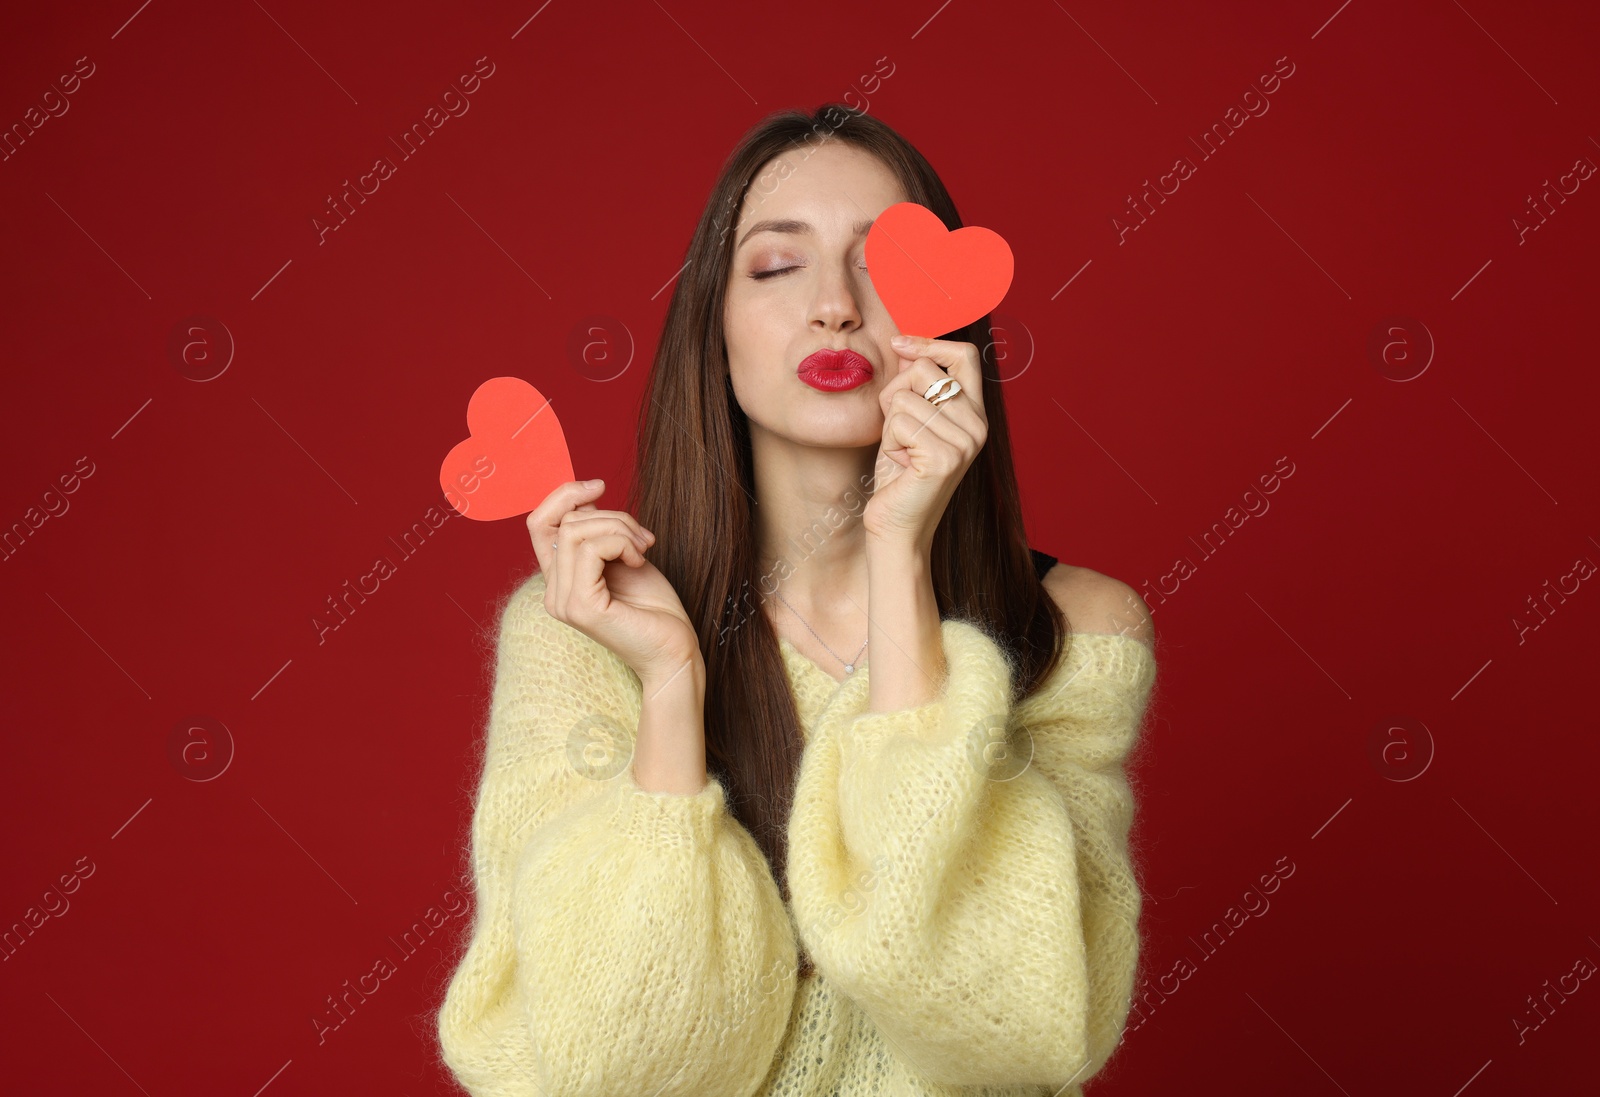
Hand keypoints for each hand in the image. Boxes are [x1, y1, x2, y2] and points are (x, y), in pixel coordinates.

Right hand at [527, 480, 701, 683]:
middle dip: (611, 517)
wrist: (674, 650)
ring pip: (577, 531)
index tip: (599, 486)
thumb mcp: (622, 557)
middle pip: (565, 522)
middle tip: (644, 538)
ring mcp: (563, 602)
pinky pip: (592, 549)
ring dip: (620, 529)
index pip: (540, 524)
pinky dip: (622, 543)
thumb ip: (598, 533)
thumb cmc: (654, 607)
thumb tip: (585, 496)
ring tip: (643, 549)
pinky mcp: (581, 607)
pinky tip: (639, 561)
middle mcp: (554, 593)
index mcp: (560, 581)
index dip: (564, 496)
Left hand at [863, 334, 988, 552]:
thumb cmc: (899, 475)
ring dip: (890, 425)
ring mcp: (965, 442)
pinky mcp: (945, 457)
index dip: (929, 344)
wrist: (896, 528)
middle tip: (899, 431)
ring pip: (905, 397)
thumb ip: (914, 385)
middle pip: (924, 370)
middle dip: (896, 394)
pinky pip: (899, 422)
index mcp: (975, 414)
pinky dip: (889, 442)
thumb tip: (904, 344)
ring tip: (902, 453)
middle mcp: (978, 425)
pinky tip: (901, 465)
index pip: (965, 356)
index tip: (898, 344)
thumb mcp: (908, 420)